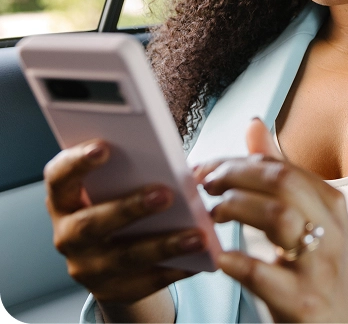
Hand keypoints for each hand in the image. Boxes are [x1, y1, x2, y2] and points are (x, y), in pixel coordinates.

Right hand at [43, 140, 204, 304]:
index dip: (77, 162)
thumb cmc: (118, 208)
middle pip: (91, 223)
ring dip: (164, 244)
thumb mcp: (117, 189)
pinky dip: (175, 268)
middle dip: (130, 208)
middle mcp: (68, 235)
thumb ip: (133, 172)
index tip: (104, 147)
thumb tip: (182, 166)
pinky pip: (147, 280)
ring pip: (126, 256)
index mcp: (65, 201)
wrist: (111, 263)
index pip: (59, 178)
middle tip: (165, 194)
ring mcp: (88, 266)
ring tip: (197, 235)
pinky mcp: (113, 289)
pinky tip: (199, 257)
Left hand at [195, 119, 347, 321]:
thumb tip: (254, 125)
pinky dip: (236, 261)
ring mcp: (317, 266)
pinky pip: (264, 275)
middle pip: (283, 183)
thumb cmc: (323, 265)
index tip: (206, 168)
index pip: (283, 167)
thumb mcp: (312, 216)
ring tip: (213, 214)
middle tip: (205, 185)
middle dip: (236, 176)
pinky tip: (218, 256)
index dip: (239, 162)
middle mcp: (331, 230)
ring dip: (237, 208)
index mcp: (332, 204)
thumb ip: (280, 173)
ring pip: (278, 218)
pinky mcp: (301, 302)